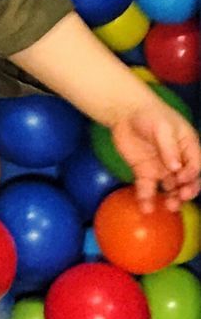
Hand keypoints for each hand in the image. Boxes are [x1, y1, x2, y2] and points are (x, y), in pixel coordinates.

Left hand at [111, 99, 200, 213]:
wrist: (124, 112)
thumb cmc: (149, 114)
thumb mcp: (162, 127)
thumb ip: (169, 147)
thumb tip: (176, 167)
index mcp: (188, 147)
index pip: (195, 166)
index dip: (190, 175)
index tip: (180, 178)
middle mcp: (177, 161)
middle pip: (186, 181)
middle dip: (186, 192)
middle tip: (179, 199)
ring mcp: (162, 168)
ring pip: (170, 188)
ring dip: (171, 199)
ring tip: (168, 206)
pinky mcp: (145, 173)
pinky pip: (148, 188)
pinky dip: (147, 198)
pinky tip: (145, 207)